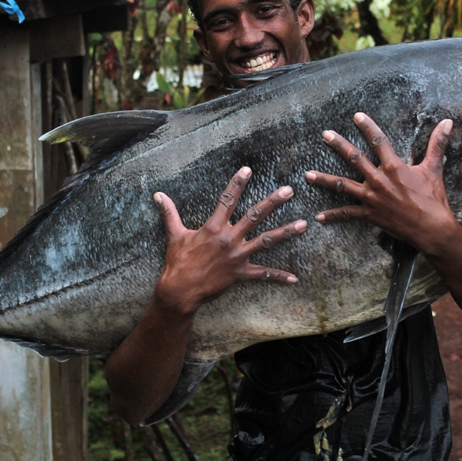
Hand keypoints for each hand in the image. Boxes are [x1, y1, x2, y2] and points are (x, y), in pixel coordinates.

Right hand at [154, 167, 306, 314]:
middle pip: (254, 216)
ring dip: (286, 232)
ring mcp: (237, 256)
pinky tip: (294, 278)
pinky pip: (263, 275)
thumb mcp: (174, 235)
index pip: (227, 199)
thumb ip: (169, 213)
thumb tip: (157, 195)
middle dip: (273, 202)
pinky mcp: (240, 274)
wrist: (180, 291)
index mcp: (213, 227)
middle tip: (289, 191)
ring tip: (303, 224)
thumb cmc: (177, 262)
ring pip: (266, 241)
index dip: (237, 183)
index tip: (248, 169)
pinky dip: (279, 277)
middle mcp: (228, 239)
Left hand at [304, 113, 459, 257]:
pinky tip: (319, 217)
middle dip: (338, 145)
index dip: (367, 127)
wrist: (432, 228)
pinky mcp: (370, 215)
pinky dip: (333, 215)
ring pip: (344, 186)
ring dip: (324, 180)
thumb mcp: (434, 168)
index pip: (378, 140)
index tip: (357, 116)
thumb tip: (448, 122)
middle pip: (354, 158)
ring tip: (307, 175)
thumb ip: (438, 144)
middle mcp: (379, 180)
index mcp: (394, 166)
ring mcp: (372, 198)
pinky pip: (348, 214)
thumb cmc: (434, 198)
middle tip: (325, 134)